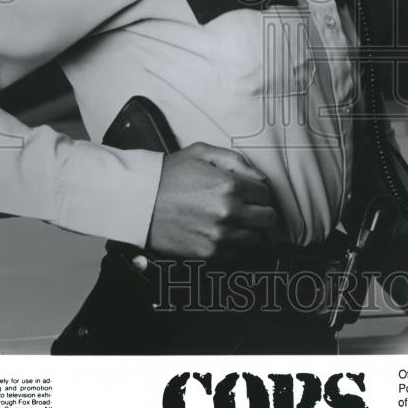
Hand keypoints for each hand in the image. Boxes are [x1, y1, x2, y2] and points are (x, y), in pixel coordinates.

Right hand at [146, 142, 277, 257]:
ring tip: (234, 221)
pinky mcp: (209, 254)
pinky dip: (235, 246)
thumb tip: (259, 177)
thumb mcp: (202, 153)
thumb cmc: (169, 175)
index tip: (250, 193)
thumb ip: (236, 160)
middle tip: (248, 207)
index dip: (259, 191)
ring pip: (257, 239)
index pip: (267, 194)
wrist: (140, 202)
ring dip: (250, 230)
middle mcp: (229, 212)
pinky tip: (222, 234)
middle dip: (260, 211)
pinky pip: (238, 255)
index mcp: (230, 185)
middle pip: (268, 218)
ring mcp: (220, 236)